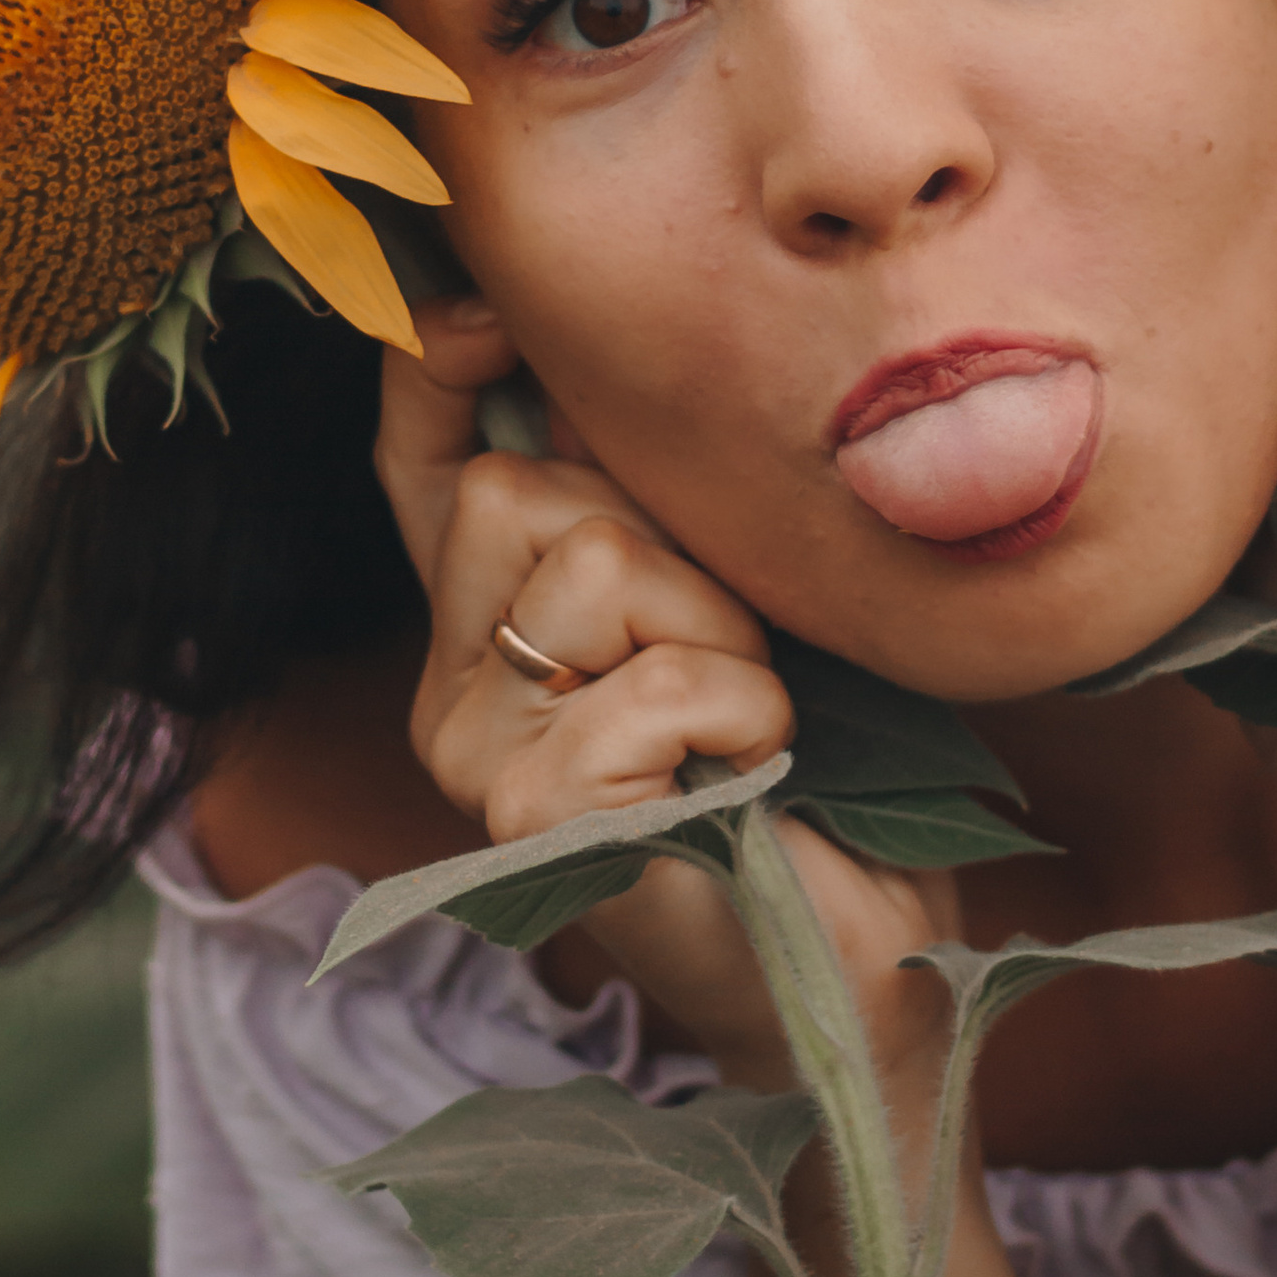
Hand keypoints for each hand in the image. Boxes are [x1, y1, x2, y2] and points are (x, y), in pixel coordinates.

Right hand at [375, 305, 959, 1093]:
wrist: (853, 966)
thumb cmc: (815, 781)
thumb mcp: (732, 599)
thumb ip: (654, 502)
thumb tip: (601, 361)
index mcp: (496, 625)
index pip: (423, 464)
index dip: (431, 369)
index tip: (475, 311)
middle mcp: (457, 686)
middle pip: (525, 482)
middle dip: (670, 536)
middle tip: (735, 650)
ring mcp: (476, 757)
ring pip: (590, 558)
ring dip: (719, 627)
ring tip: (747, 723)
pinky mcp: (525, 818)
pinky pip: (647, 681)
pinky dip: (739, 712)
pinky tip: (748, 779)